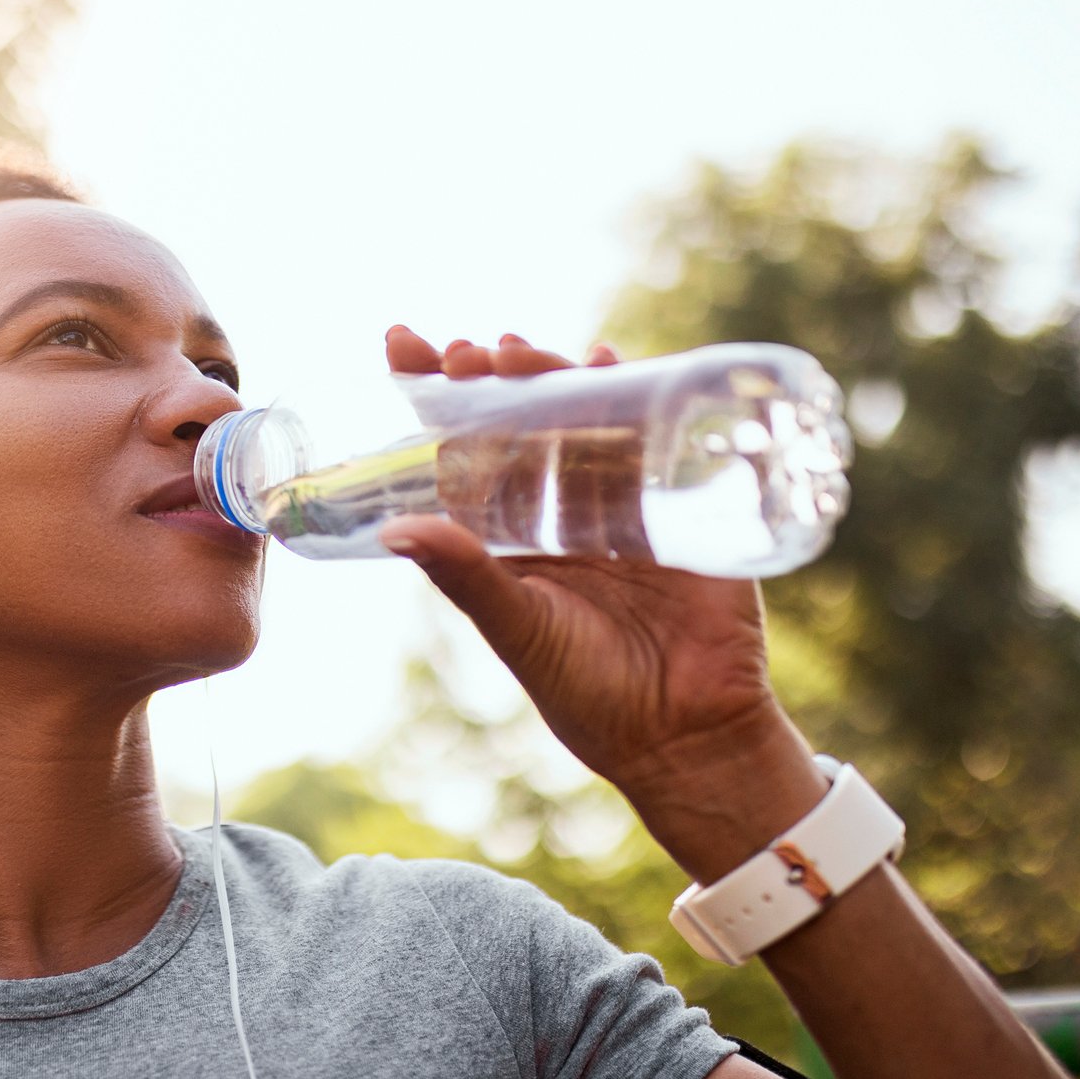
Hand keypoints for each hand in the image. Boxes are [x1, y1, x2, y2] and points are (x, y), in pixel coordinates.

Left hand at [380, 327, 827, 882]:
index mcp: (512, 538)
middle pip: (521, 421)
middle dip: (489, 378)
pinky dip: (634, 390)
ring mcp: (620, 501)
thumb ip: (465, 578)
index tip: (400, 346)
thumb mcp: (519, 627)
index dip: (432, 399)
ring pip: (580, 416)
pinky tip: (606, 357)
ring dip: (549, 374)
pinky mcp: (679, 503)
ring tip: (513, 348)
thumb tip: (392, 530)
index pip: (463, 452)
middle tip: (462, 351)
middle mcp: (560, 510)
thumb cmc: (590, 690)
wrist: (687, 732)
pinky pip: (653, 434)